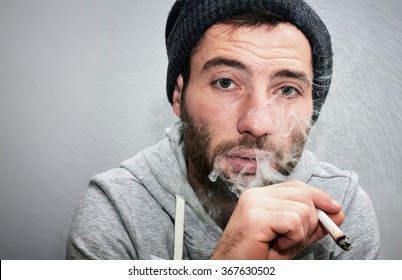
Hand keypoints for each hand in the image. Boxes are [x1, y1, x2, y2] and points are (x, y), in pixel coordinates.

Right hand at [209, 181, 343, 259]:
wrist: (233, 271)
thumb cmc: (258, 257)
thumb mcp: (290, 239)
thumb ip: (311, 225)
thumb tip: (338, 214)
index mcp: (260, 196)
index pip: (297, 186)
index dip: (319, 196)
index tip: (336, 209)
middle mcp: (255, 195)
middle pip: (303, 194)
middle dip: (311, 220)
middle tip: (294, 239)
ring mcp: (254, 203)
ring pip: (302, 209)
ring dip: (300, 233)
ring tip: (281, 243)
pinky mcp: (255, 217)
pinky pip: (293, 222)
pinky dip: (293, 238)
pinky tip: (277, 245)